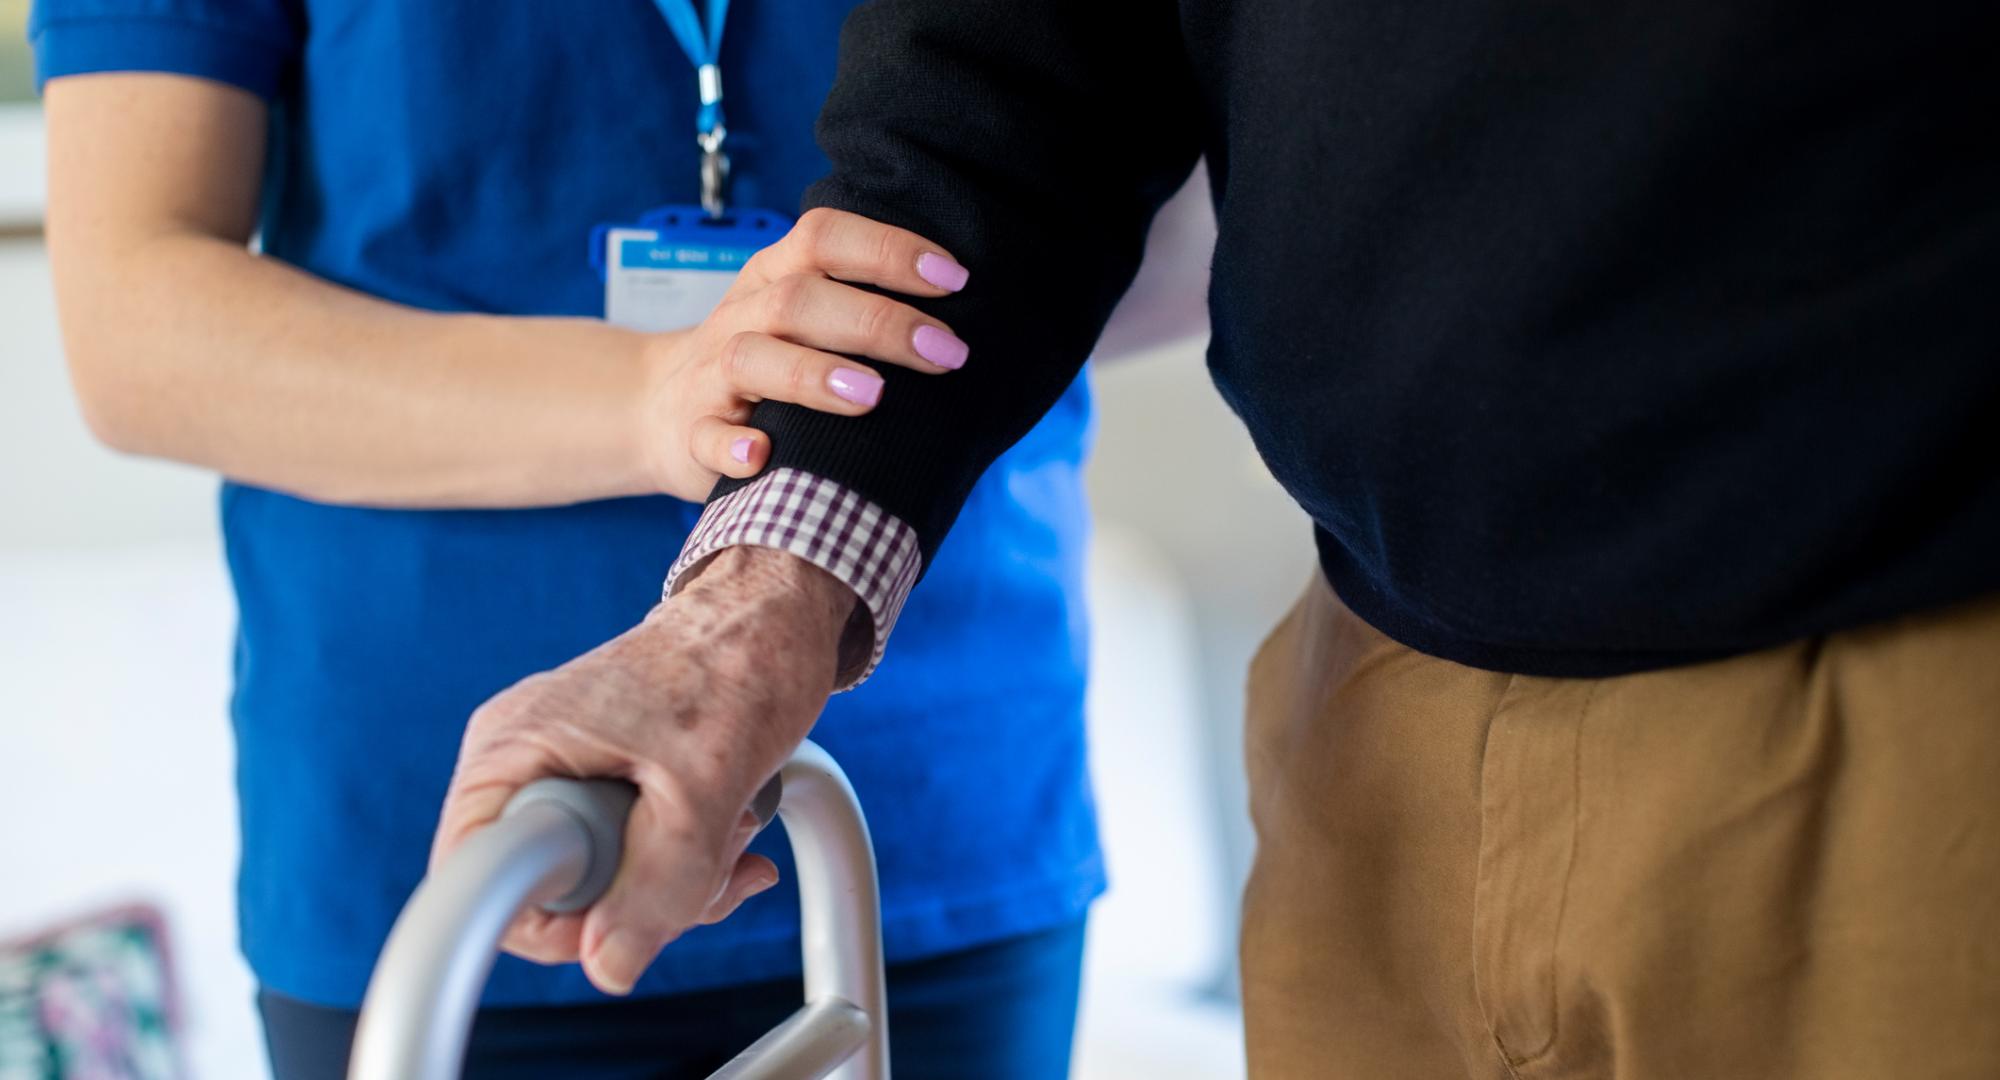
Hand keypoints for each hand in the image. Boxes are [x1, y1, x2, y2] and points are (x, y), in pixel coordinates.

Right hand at [429, 547, 854, 993]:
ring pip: (597, 880)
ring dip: (678, 879)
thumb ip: (661, 883)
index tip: (627, 906)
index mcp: (513, 750)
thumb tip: (611, 968)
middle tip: (708, 858)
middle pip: (545, 891)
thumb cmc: (739, 666)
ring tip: (732, 826)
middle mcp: (522, 760)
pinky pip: (627, 852)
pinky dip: (685, 858)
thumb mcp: (706, 785)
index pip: (475, 884)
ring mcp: (562, 768)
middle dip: (639, 898)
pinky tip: (735, 828)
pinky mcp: (604, 777)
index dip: (551, 922)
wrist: (776, 619)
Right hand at [636, 208, 973, 500]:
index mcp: (773, 278)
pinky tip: (763, 456)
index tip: (954, 279)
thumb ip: (864, 305)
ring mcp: (712, 377)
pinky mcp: (692, 435)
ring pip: (751, 358)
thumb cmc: (766, 363)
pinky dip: (732, 446)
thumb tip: (972, 316)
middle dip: (877, 322)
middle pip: (799, 300)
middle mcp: (742, 318)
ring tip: (872, 397)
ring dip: (812, 374)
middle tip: (945, 352)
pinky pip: (706, 437)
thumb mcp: (802, 318)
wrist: (658, 409)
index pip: (824, 239)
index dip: (887, 250)